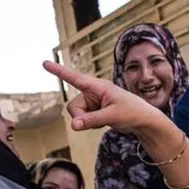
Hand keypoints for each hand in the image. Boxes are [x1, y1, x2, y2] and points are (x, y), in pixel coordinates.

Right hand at [43, 61, 163, 133]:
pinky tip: (104, 123)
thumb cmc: (132, 113)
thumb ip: (92, 120)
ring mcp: (93, 102)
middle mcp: (94, 92)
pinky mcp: (94, 111)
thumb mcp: (112, 116)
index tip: (44, 62)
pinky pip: (83, 119)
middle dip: (80, 117)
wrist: (144, 121)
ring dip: (86, 122)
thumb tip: (73, 125)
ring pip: (77, 114)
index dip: (59, 71)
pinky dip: (90, 124)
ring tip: (104, 121)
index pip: (75, 78)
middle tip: (93, 123)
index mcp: (99, 86)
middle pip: (73, 106)